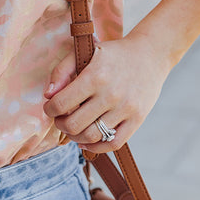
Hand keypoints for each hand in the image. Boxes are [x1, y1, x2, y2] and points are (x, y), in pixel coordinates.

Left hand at [43, 33, 170, 152]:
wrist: (150, 54)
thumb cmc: (113, 54)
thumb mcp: (85, 52)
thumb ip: (62, 70)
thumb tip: (48, 96)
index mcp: (95, 76)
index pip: (61, 104)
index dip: (50, 110)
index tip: (50, 107)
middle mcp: (110, 95)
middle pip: (73, 125)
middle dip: (60, 124)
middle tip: (60, 119)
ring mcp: (126, 109)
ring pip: (91, 136)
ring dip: (75, 137)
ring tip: (73, 128)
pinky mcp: (137, 119)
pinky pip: (113, 143)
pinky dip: (96, 147)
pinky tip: (87, 140)